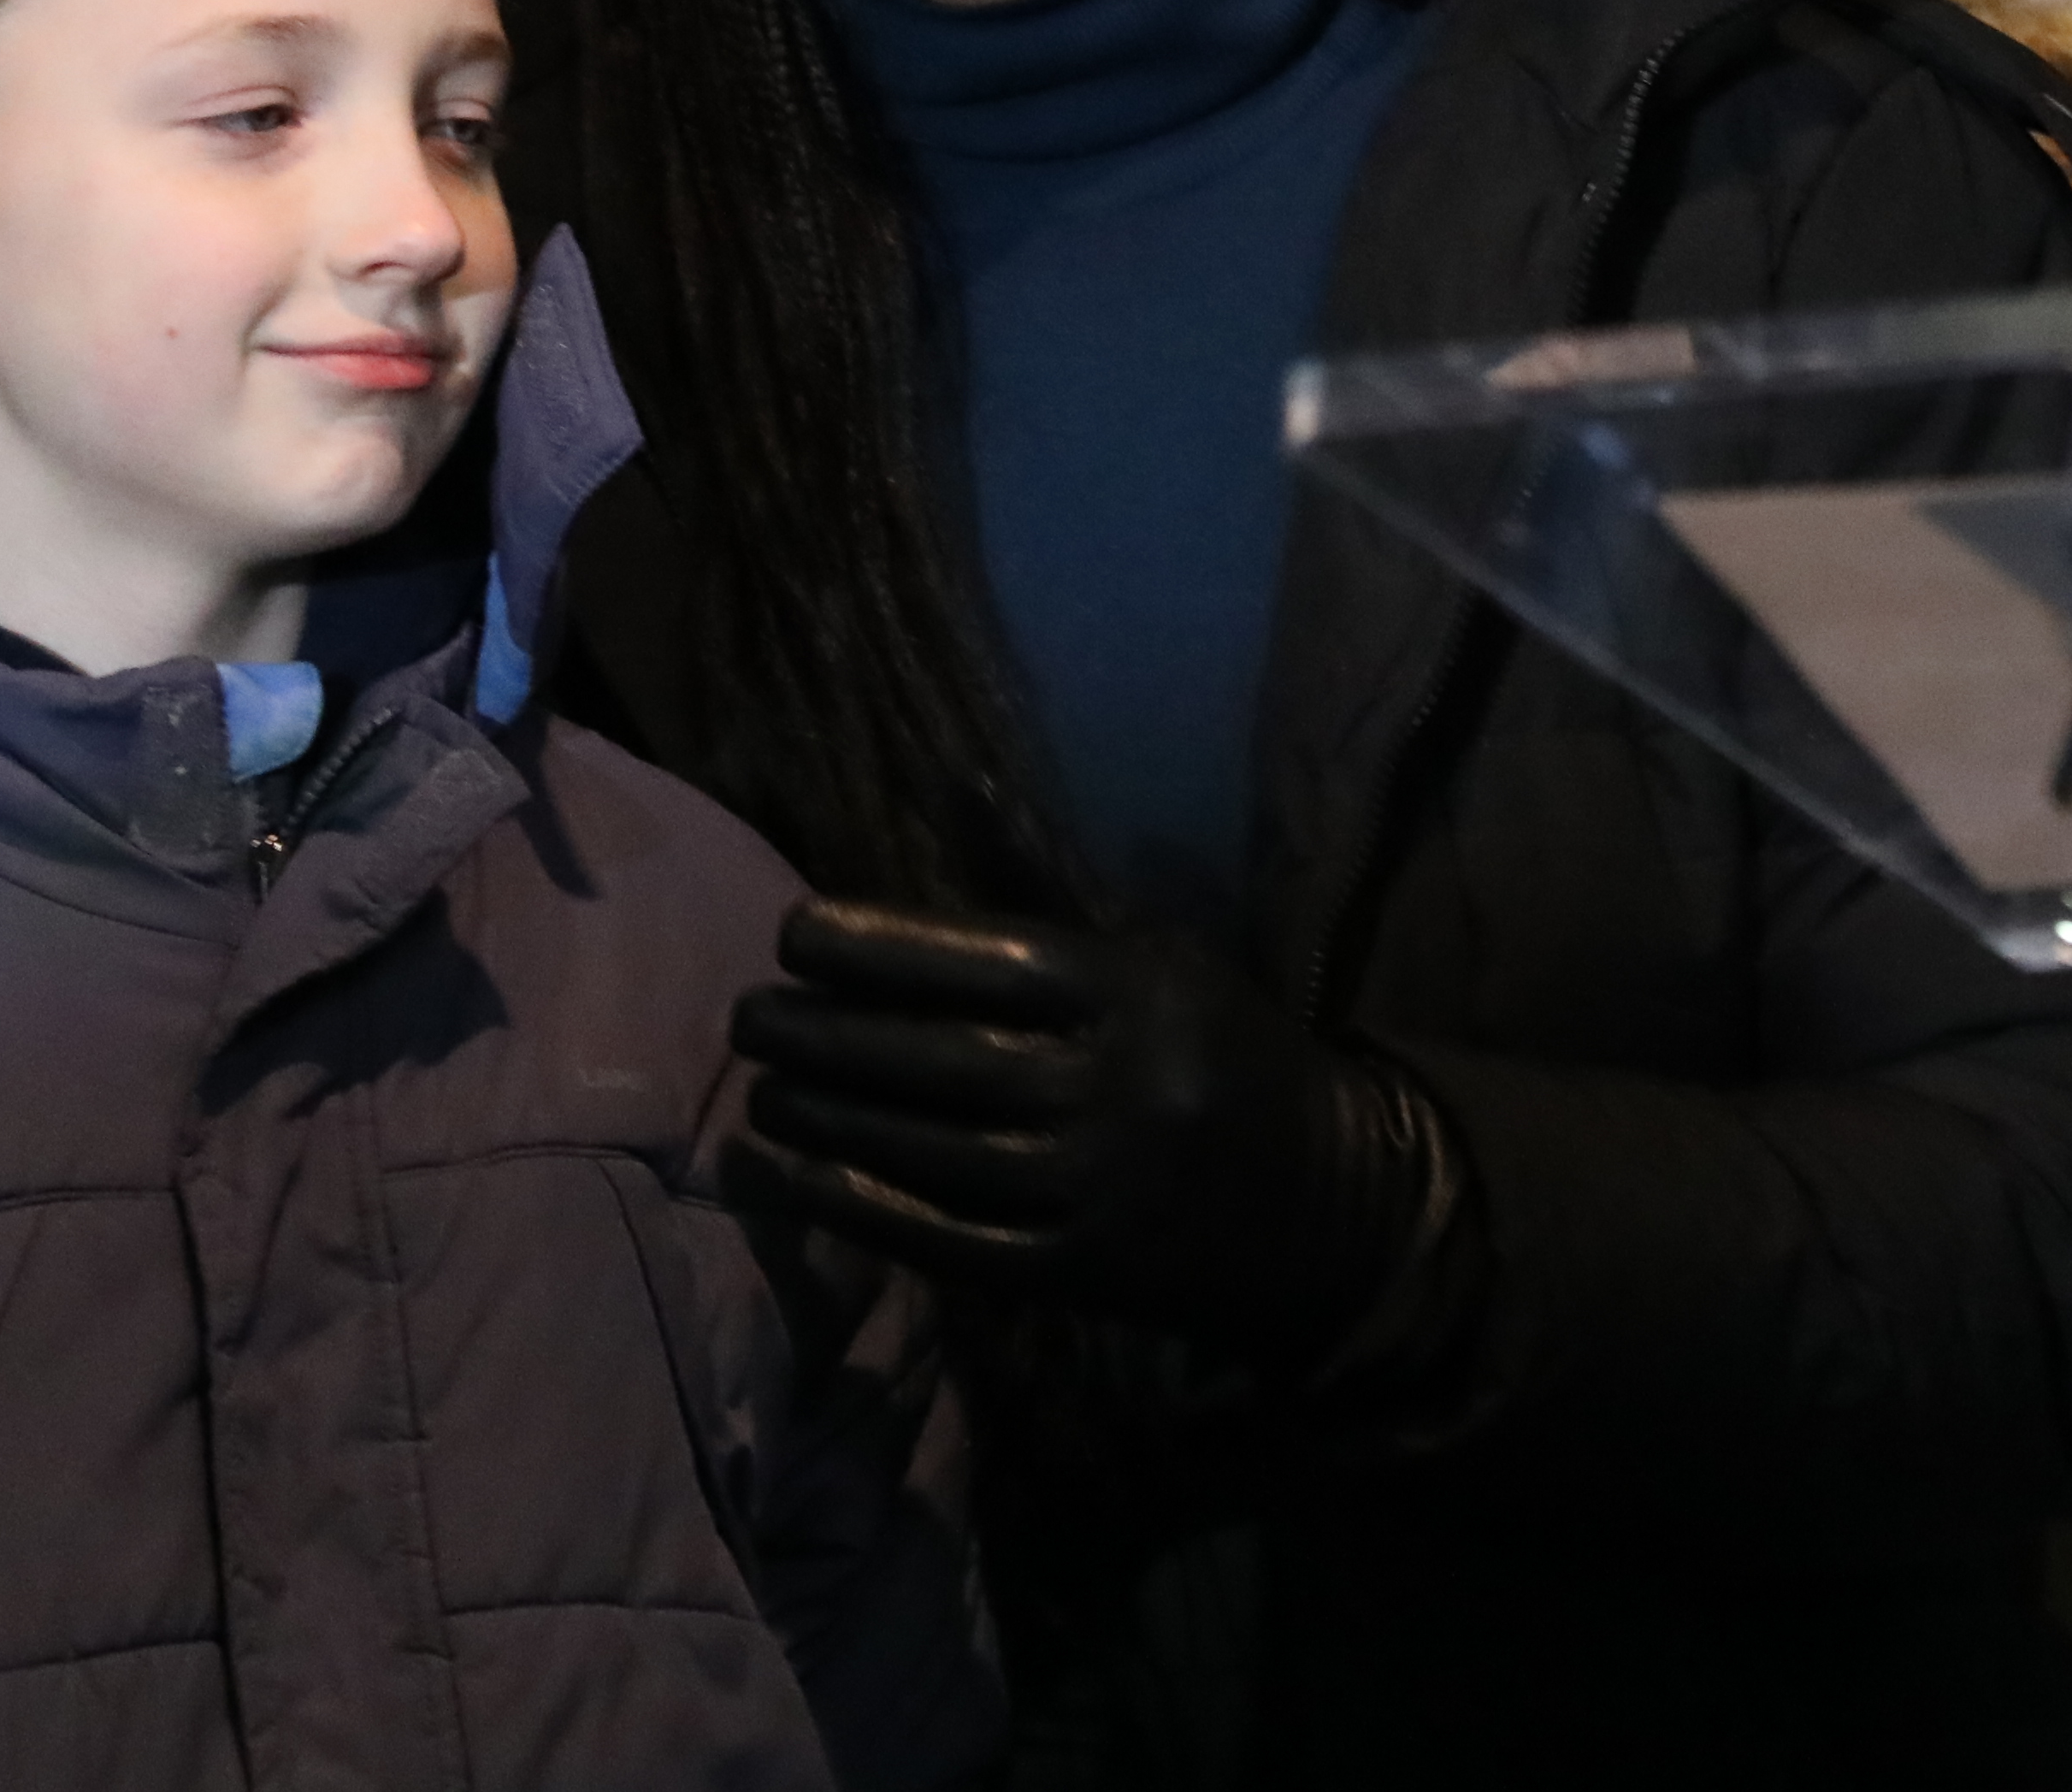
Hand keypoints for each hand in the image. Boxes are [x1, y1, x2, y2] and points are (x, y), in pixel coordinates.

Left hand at [728, 899, 1462, 1364]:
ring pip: (932, 1148)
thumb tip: (944, 797)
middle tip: (746, 1016)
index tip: (793, 932)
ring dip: (828, 1117)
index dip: (878, 947)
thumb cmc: (1215, 1050)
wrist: (1326, 1201)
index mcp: (1137, 989)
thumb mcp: (1154, 953)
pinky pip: (949, 1239)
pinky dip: (862, 1206)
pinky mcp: (1079, 1274)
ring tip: (757, 1090)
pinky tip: (795, 1174)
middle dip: (827, 1034)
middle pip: (941, 1057)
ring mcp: (1098, 1187)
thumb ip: (1040, 893)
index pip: (984, 961)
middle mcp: (1117, 1085)